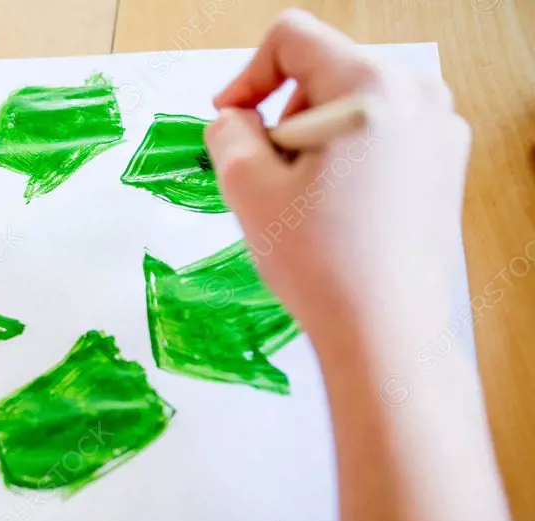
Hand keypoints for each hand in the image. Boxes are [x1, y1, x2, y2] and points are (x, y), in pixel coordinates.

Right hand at [205, 10, 470, 343]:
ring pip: (350, 107)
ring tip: (301, 201)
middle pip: (324, 73)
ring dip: (312, 141)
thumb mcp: (246, 188)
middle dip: (284, 117)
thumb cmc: (320, 263)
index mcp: (371, 88)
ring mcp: (439, 131)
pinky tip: (333, 211)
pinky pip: (379, 137)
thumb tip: (236, 117)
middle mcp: (418, 96)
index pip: (292, 38)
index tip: (230, 121)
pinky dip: (344, 159)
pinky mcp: (443, 165)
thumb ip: (228, 131)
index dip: (247, 75)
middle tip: (268, 178)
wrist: (384, 332)